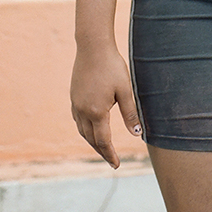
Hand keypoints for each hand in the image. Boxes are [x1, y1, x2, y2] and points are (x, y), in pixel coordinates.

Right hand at [70, 43, 141, 168]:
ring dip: (92, 141)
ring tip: (102, 147)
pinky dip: (85, 128)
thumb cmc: (112, 66)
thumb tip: (137, 134)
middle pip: (91, 139)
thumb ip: (130, 113)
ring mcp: (75, 103)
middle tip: (111, 160)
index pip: (103, 141)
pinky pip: (77, 119)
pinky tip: (91, 127)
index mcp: (97, 112)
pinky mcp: (73, 95)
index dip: (110, 154)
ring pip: (82, 130)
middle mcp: (82, 110)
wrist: (92, 46)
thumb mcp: (125, 90)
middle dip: (101, 151)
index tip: (116, 165)